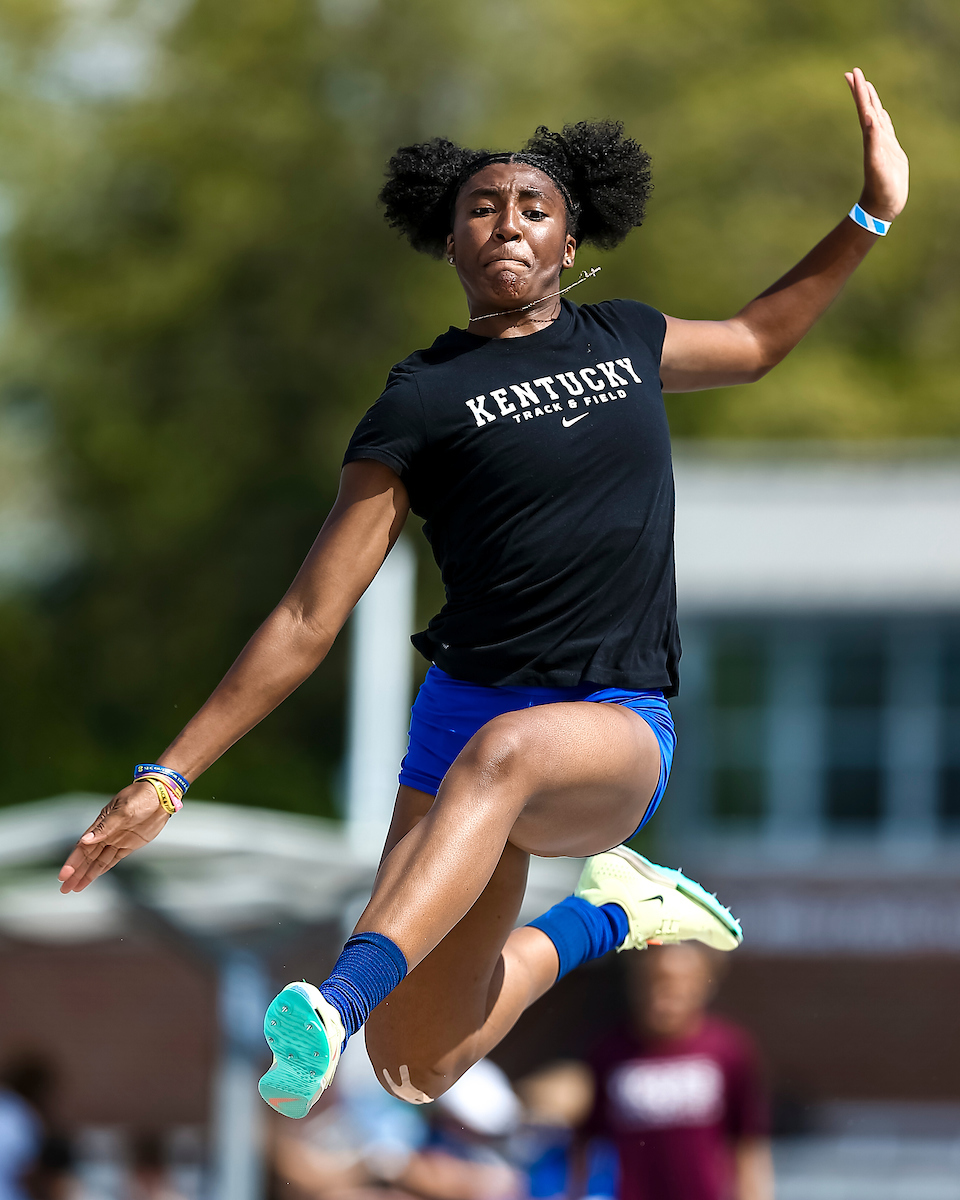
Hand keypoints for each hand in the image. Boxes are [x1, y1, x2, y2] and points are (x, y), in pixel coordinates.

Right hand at [58, 781, 169, 892]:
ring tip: (74, 888)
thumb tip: (85, 840)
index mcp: (101, 825)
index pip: (83, 847)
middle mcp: (106, 834)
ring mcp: (117, 840)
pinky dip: (102, 869)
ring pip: (98, 861)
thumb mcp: (124, 810)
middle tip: (64, 889)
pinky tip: (92, 877)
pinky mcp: (129, 844)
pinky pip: (112, 860)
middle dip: (76, 873)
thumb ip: (106, 826)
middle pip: (87, 858)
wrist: (160, 795)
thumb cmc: (141, 797)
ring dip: (87, 874)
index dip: (73, 862)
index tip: (64, 876)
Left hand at [845, 67, 908, 223]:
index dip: (859, 91)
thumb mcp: (878, 163)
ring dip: (871, 100)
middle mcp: (874, 137)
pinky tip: (880, 114)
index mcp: (870, 137)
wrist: (882, 206)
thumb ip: (874, 141)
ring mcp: (882, 143)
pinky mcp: (890, 150)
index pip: (864, 108)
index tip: (852, 73)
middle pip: (867, 108)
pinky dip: (882, 117)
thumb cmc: (881, 188)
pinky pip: (885, 128)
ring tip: (866, 86)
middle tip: (853, 72)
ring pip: (876, 115)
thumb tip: (869, 120)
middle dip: (860, 90)